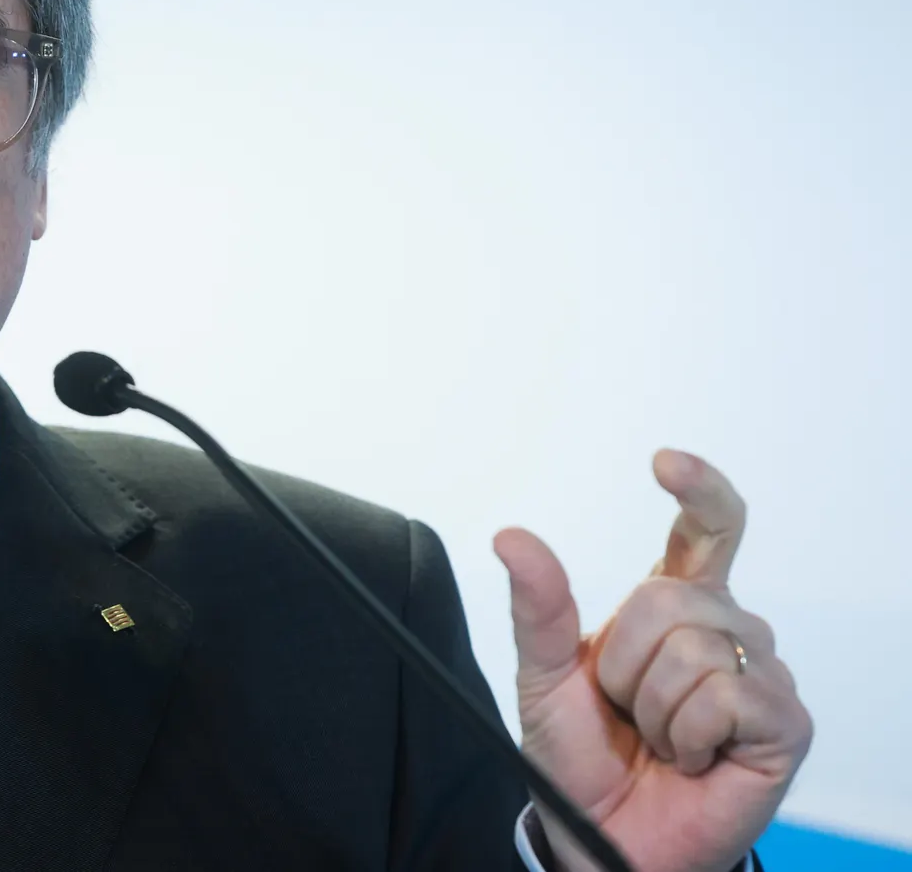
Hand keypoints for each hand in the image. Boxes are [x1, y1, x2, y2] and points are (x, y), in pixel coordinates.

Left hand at [494, 450, 812, 871]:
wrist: (603, 833)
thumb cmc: (582, 756)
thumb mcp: (543, 675)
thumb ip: (538, 605)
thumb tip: (512, 536)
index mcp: (674, 607)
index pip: (706, 530)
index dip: (698, 488)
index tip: (665, 463)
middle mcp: (724, 631)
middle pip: (672, 597)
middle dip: (624, 660)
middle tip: (626, 709)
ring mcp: (760, 676)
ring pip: (696, 647)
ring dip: (654, 704)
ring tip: (661, 738)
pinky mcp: (784, 724)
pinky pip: (727, 696)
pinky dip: (689, 733)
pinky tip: (693, 758)